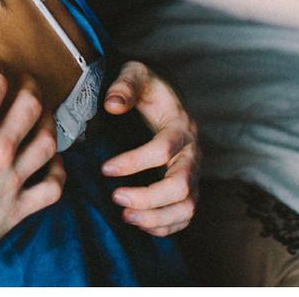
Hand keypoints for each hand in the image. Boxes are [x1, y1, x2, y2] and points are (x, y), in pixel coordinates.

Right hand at [0, 56, 64, 280]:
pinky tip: (51, 161)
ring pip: (48, 142)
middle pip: (31, 106)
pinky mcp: (17, 209)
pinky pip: (52, 187)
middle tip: (24, 81)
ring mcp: (13, 181)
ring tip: (41, 113)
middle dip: (30, 86)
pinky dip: (57, 170)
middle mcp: (0, 149)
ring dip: (48, 121)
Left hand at [99, 60, 198, 236]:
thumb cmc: (147, 85)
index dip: (134, 162)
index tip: (105, 169)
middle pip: (181, 185)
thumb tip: (112, 105)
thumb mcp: (135, 73)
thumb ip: (124, 86)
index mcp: (180, 125)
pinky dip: (166, 225)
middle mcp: (192, 152)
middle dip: (148, 197)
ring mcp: (193, 172)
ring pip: (188, 206)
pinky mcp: (189, 186)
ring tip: (126, 216)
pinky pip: (186, 214)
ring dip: (158, 217)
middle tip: (115, 197)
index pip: (163, 150)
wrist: (166, 95)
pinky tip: (139, 223)